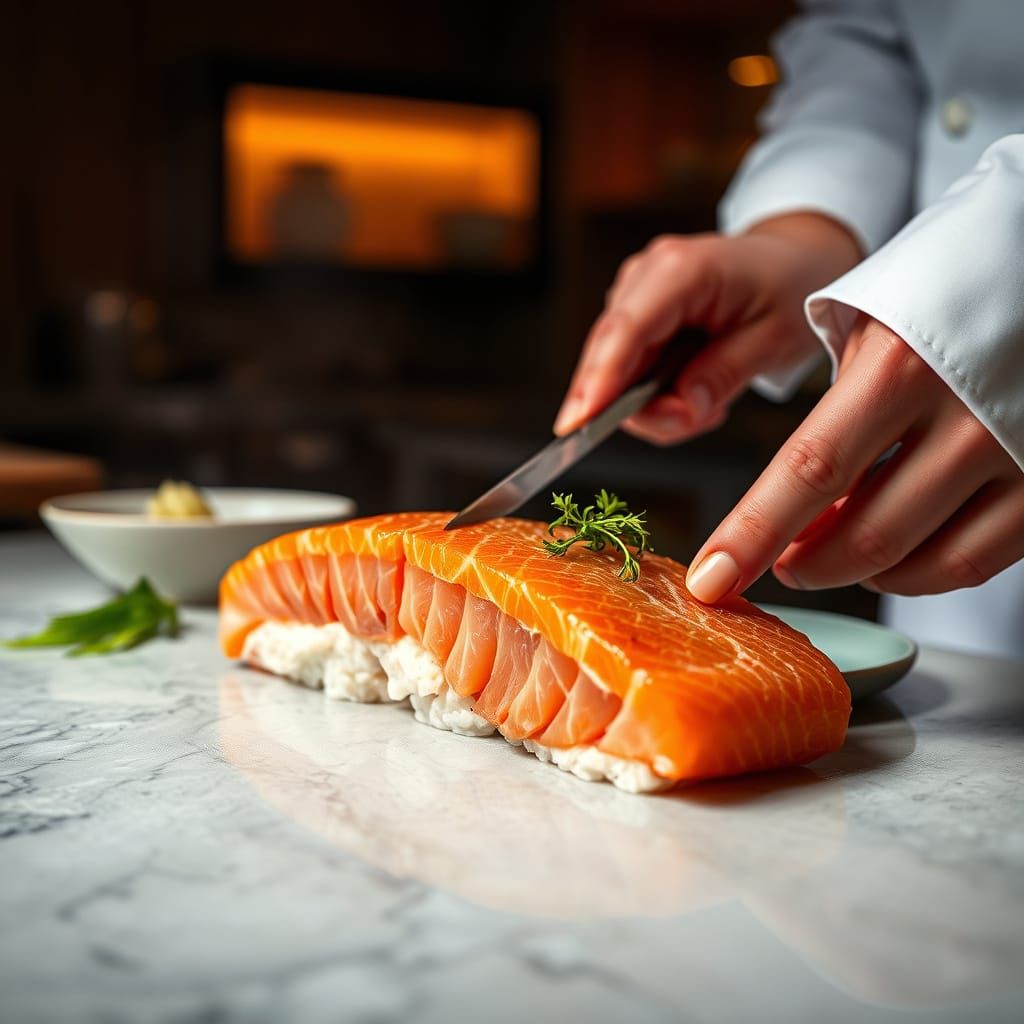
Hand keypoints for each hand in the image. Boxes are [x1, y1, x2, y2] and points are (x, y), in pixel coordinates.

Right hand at [553, 214, 861, 441]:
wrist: (795, 262)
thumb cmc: (791, 289)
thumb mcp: (775, 337)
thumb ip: (724, 374)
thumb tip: (682, 409)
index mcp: (681, 269)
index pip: (625, 331)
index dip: (597, 381)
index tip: (578, 425)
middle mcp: (645, 276)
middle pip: (609, 358)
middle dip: (640, 407)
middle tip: (693, 423)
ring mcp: (635, 296)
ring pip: (616, 374)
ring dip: (656, 405)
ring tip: (711, 402)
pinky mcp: (636, 317)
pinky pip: (628, 373)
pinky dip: (658, 396)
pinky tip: (698, 390)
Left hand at [685, 317, 1023, 601]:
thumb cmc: (942, 296)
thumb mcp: (870, 326)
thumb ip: (828, 414)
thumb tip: (793, 508)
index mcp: (899, 366)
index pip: (809, 472)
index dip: (752, 535)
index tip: (711, 579)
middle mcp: (964, 416)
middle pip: (861, 534)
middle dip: (800, 564)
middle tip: (777, 561)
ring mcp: (1018, 455)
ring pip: (914, 562)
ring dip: (852, 572)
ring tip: (826, 552)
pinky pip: (970, 564)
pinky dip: (914, 575)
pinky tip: (887, 554)